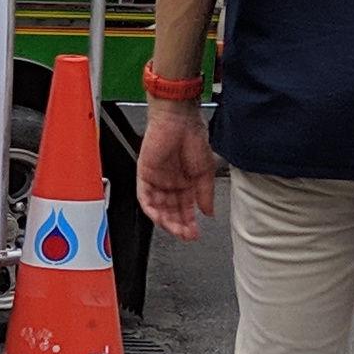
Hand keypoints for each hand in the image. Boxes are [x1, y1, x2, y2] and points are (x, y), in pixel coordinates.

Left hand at [138, 102, 216, 239]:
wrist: (179, 118)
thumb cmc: (193, 135)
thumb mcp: (205, 170)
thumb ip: (205, 193)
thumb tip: (209, 213)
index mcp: (185, 180)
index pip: (185, 207)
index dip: (189, 221)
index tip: (195, 233)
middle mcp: (170, 181)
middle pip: (171, 210)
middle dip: (179, 225)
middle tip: (187, 235)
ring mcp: (156, 178)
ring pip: (158, 207)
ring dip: (166, 221)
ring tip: (176, 230)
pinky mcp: (144, 174)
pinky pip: (144, 197)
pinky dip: (151, 209)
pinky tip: (160, 218)